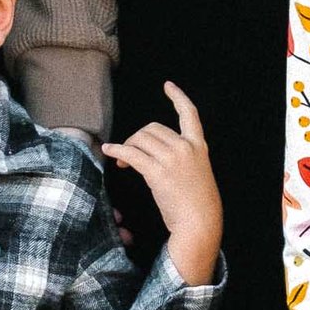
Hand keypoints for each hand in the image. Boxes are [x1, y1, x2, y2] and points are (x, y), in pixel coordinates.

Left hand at [101, 82, 221, 285]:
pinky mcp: (158, 171)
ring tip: (122, 162)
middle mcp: (186, 147)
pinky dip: (117, 151)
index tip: (168, 86)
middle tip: (129, 154)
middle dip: (137, 137)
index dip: (178, 97)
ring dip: (127, 147)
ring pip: (140, 139)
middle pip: (153, 128)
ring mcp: (172, 158)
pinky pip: (131, 154)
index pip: (190, 114)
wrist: (200, 222)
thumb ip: (182, 159)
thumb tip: (152, 155)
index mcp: (199, 147)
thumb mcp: (196, 174)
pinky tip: (109, 151)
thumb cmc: (197, 204)